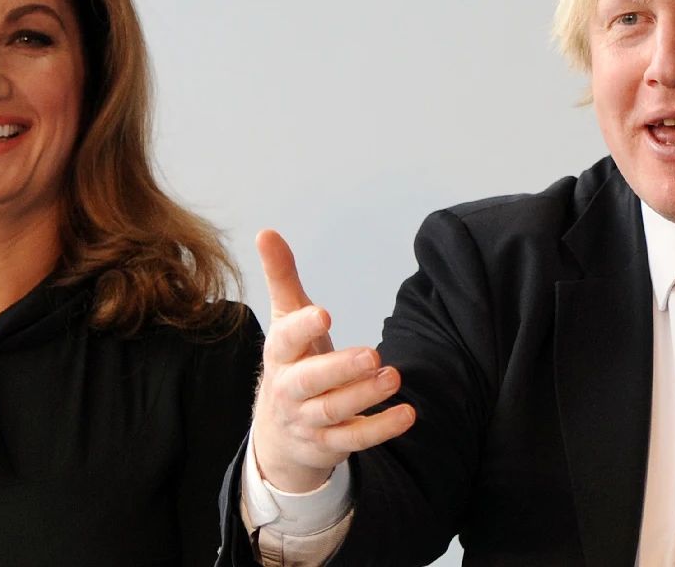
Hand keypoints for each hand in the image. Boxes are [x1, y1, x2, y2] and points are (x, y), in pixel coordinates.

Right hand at [249, 229, 415, 492]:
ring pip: (334, 411)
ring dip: (365, 395)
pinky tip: (408, 413)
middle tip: (373, 353)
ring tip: (393, 376)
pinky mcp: (330, 444)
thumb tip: (266, 231)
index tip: (324, 314)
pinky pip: (354, 439)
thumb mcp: (285, 320)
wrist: (278, 432)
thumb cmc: (292, 362)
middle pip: (310, 382)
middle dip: (340, 369)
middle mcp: (290, 389)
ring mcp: (308, 420)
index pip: (285, 340)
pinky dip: (381, 428)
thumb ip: (282, 277)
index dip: (302, 328)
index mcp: (280, 355)